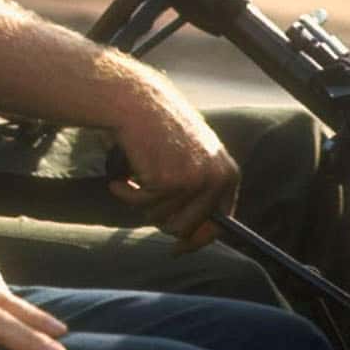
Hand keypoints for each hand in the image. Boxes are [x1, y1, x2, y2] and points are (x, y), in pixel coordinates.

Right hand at [106, 80, 239, 250]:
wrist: (137, 101)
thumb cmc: (159, 129)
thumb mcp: (193, 157)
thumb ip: (199, 192)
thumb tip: (188, 239)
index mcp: (228, 174)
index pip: (220, 223)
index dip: (197, 239)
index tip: (178, 248)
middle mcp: (216, 179)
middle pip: (185, 227)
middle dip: (160, 219)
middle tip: (144, 200)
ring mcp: (192, 180)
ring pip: (160, 218)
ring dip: (140, 202)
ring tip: (133, 178)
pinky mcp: (167, 180)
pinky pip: (140, 204)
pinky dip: (125, 193)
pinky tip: (121, 177)